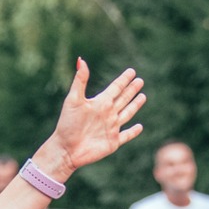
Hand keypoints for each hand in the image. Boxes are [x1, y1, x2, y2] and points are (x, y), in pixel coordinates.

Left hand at [38, 59, 146, 176]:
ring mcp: (111, 128)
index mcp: (100, 102)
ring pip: (127, 114)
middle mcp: (107, 114)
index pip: (115, 88)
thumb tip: (81, 59)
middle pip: (123, 99)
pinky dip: (133, 131)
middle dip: (131, 90)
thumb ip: (80, 80)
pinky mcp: (113, 142)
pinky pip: (126, 135)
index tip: (131, 71)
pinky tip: (139, 126)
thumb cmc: (67, 124)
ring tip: (142, 96)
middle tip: (139, 80)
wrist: (65, 149)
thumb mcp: (73, 99)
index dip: (123, 80)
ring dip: (135, 105)